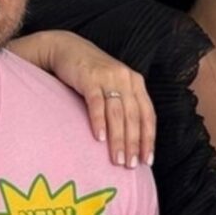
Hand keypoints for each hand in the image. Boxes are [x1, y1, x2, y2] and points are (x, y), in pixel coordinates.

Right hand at [10, 31, 155, 167]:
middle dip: (133, 143)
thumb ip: (124, 105)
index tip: (147, 160)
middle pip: (133, 116)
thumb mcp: (114, 85)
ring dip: (118, 138)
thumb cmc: (92, 73)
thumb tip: (132, 140)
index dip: (149, 138)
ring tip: (117, 159)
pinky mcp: (89, 78)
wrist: (67, 48)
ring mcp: (108, 77)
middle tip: (130, 165)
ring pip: (117, 113)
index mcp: (136, 82)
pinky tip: (99, 138)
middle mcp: (126, 79)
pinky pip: (96, 103)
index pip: (148, 114)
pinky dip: (99, 121)